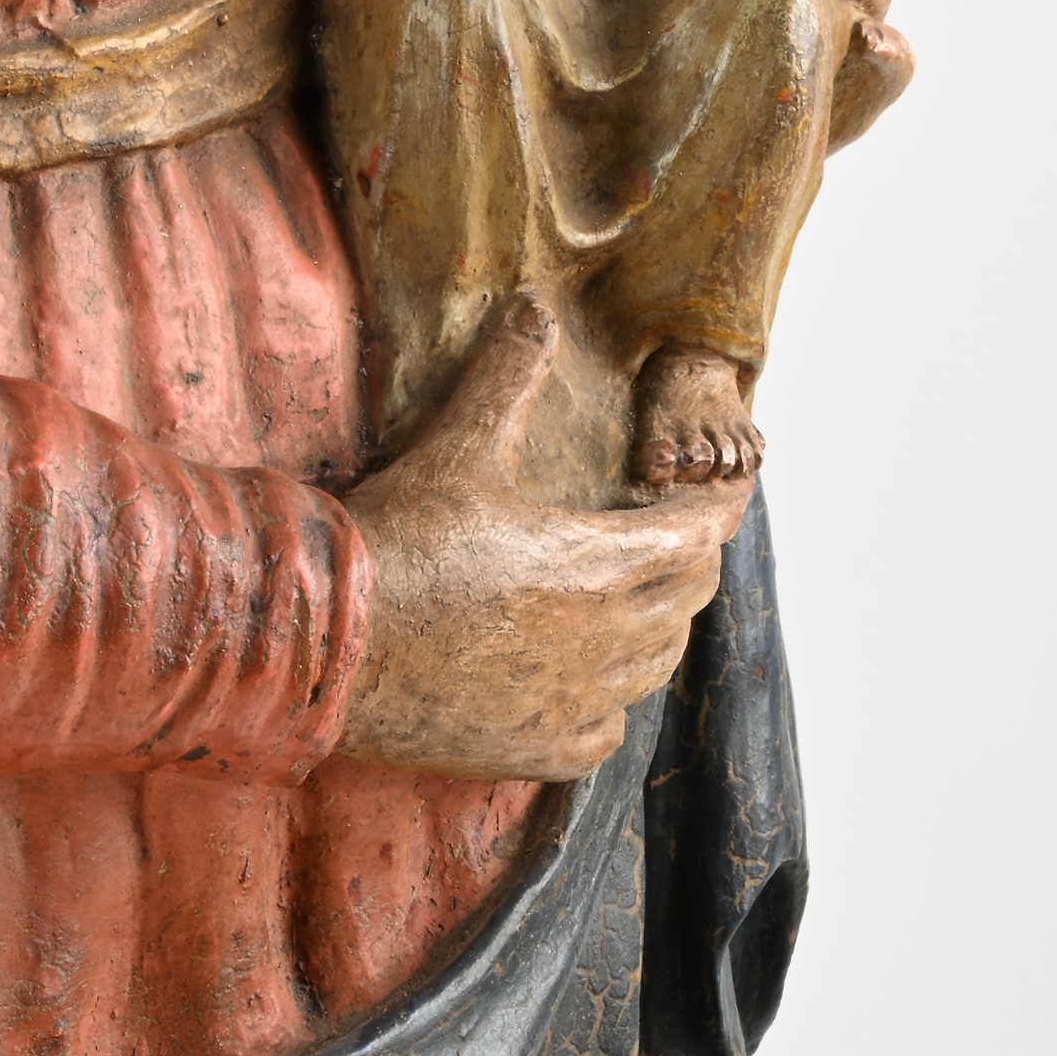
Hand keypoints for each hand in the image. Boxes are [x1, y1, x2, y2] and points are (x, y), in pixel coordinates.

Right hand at [336, 296, 751, 781]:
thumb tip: (536, 307)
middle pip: (688, 598)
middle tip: (672, 532)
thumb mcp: (457, 446)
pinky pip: (605, 731)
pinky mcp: (537, 748)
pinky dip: (607, 702)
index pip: (698, 534)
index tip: (726, 488)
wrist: (331, 642)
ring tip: (637, 598)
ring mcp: (574, 701)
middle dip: (689, 558)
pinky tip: (582, 682)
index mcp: (599, 563)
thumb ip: (508, 375)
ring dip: (657, 626)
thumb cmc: (398, 541)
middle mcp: (605, 639)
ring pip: (655, 667)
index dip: (717, 507)